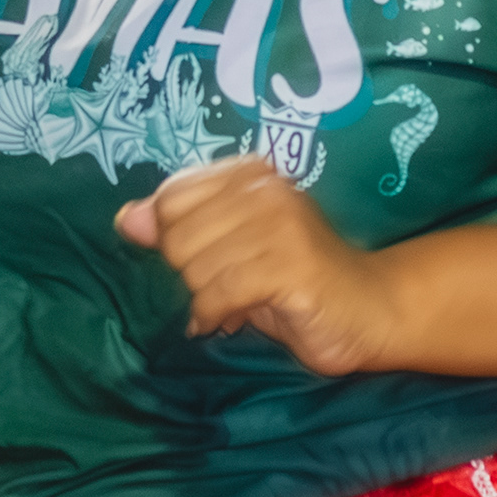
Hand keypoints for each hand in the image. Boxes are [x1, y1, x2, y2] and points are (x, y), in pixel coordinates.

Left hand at [115, 155, 395, 375]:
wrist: (370, 308)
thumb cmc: (294, 279)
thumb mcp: (231, 247)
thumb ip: (181, 227)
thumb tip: (126, 219)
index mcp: (250, 174)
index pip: (171, 197)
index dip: (172, 238)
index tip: (200, 260)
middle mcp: (266, 189)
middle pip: (178, 235)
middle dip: (190, 273)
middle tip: (222, 288)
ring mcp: (281, 225)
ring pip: (197, 267)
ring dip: (207, 298)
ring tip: (233, 305)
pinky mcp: (292, 266)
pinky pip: (222, 292)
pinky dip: (216, 314)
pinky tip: (230, 322)